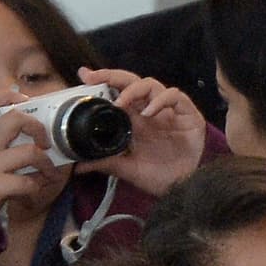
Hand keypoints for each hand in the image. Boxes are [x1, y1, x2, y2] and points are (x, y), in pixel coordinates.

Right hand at [0, 91, 59, 223]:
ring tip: (49, 174)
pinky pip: (27, 182)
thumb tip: (30, 142)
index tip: (26, 100)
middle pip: (15, 119)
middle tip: (45, 142)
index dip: (8, 96)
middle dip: (37, 127)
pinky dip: (37, 187)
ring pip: (30, 152)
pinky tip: (35, 191)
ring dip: (47, 164)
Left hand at [74, 67, 206, 195]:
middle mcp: (150, 111)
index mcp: (135, 120)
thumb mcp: (126, 169)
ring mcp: (169, 111)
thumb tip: (77, 167)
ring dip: (133, 90)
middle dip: (112, 76)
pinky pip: (174, 96)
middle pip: (131, 82)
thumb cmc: (157, 177)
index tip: (84, 76)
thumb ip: (105, 163)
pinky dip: (160, 100)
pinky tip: (150, 113)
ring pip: (151, 84)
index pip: (118, 93)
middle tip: (94, 77)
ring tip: (121, 104)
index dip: (103, 81)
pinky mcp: (187, 114)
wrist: (182, 189)